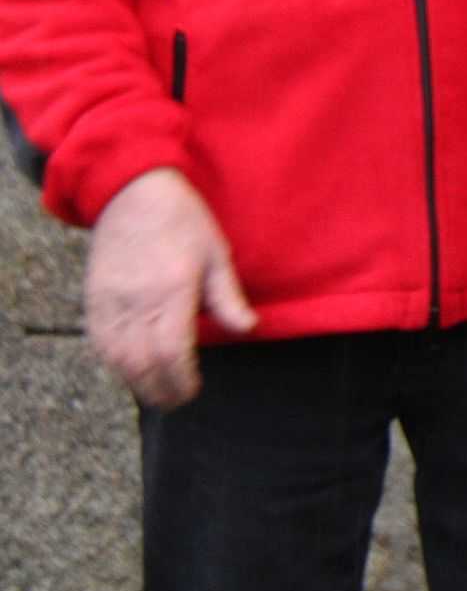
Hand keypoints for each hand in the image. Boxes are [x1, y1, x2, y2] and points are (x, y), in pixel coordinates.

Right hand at [84, 169, 255, 408]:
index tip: (194, 389)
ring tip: (158, 390)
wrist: (133, 192)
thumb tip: (249, 329)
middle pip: (141, 364)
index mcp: (170, 291)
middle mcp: (135, 302)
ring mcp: (109, 302)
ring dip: (137, 382)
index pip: (171, 352)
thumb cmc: (183, 221)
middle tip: (179, 399)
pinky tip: (132, 369)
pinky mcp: (93, 300)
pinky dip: (115, 364)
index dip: (181, 379)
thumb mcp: (217, 254)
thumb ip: (228, 298)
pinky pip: (98, 344)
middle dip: (161, 390)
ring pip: (116, 360)